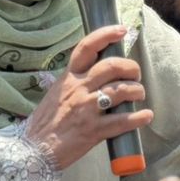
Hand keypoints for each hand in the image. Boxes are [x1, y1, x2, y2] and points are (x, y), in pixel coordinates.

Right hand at [25, 25, 153, 169]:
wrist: (34, 150)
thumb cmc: (46, 122)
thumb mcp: (57, 92)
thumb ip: (76, 81)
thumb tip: (97, 72)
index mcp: (69, 77)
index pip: (87, 47)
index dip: (105, 35)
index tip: (121, 30)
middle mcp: (78, 88)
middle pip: (112, 66)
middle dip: (130, 67)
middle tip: (136, 74)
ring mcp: (86, 109)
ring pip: (120, 90)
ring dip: (137, 90)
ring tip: (140, 94)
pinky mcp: (94, 131)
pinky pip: (122, 121)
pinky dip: (138, 117)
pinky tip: (146, 115)